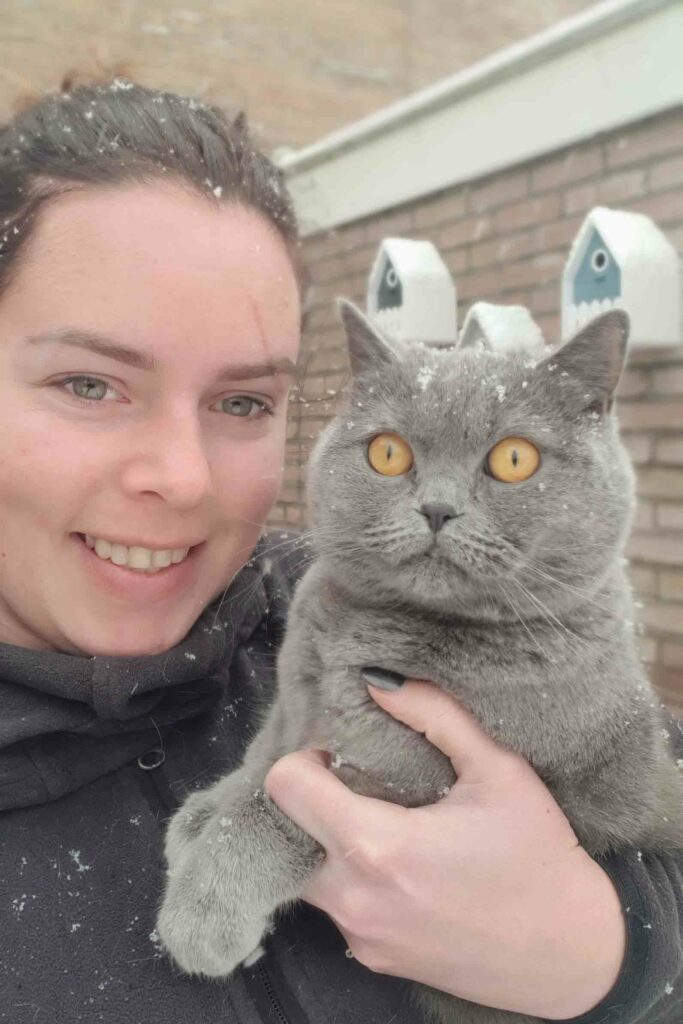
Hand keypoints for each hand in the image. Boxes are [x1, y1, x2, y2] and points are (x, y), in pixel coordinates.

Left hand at [264, 679, 626, 1019]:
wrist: (573, 953)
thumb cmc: (539, 855)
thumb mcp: (498, 768)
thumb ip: (433, 714)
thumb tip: (376, 681)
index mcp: (377, 845)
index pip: (284, 786)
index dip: (309, 756)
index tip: (347, 753)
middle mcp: (354, 898)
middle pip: (286, 828)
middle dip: (314, 798)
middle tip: (366, 785)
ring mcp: (360, 936)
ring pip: (306, 870)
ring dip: (329, 840)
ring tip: (388, 823)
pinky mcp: (373, 959)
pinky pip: (336, 907)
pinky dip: (351, 879)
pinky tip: (404, 869)